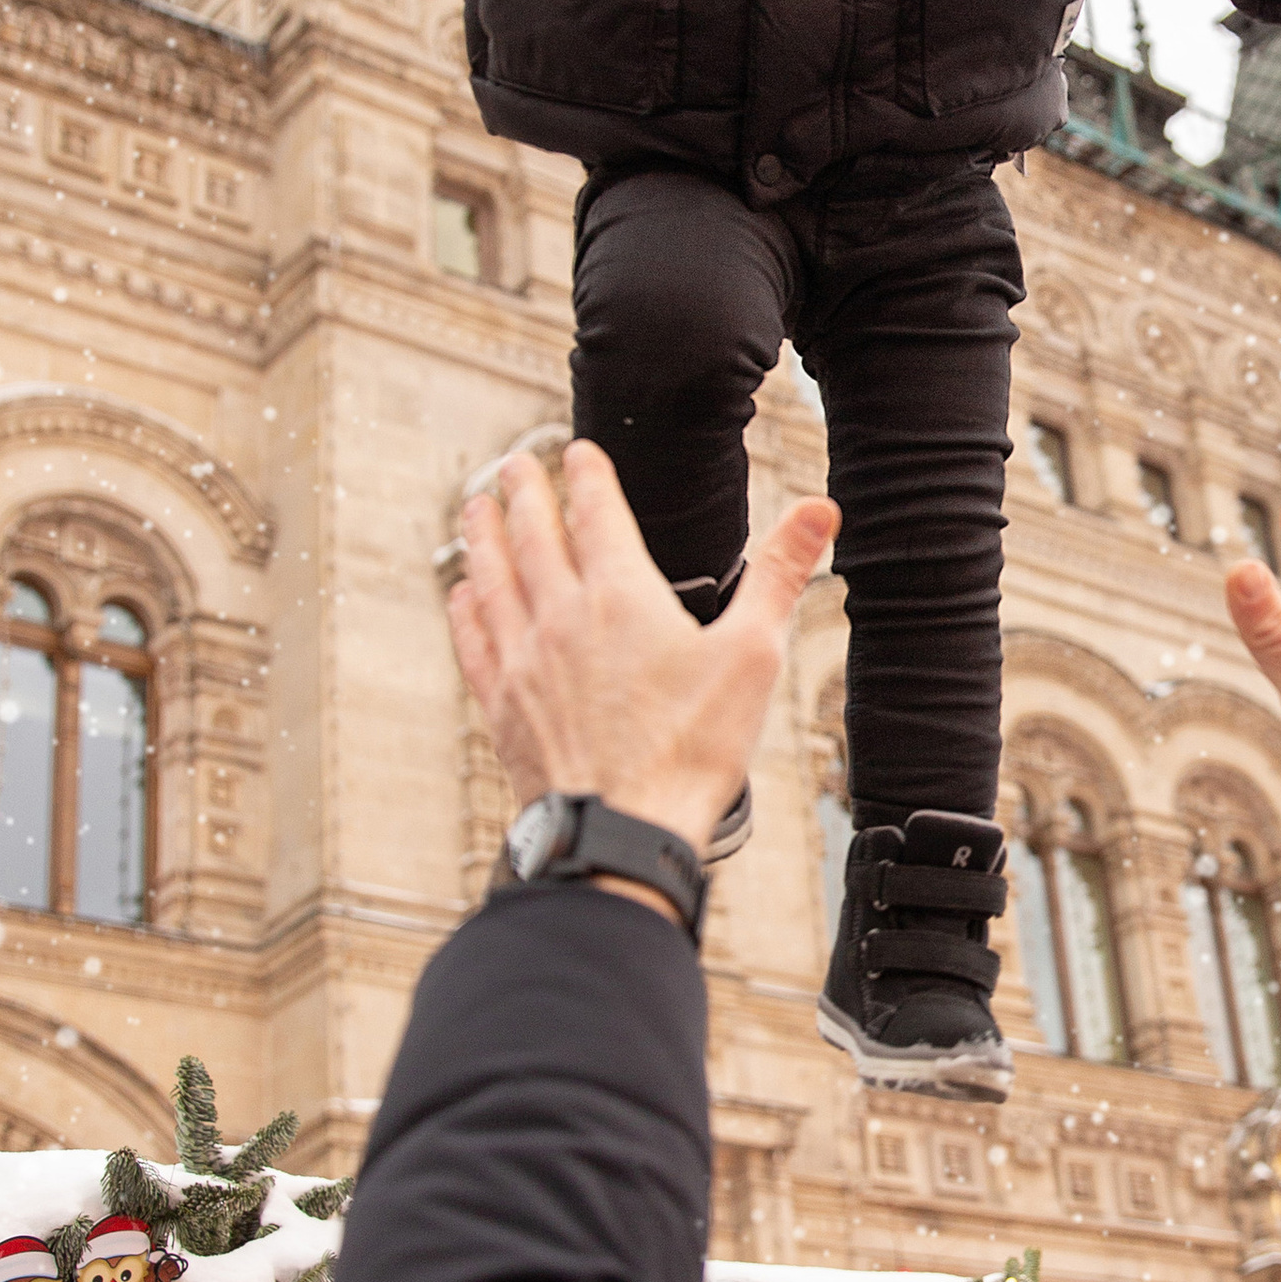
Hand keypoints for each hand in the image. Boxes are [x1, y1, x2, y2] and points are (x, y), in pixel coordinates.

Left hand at [448, 440, 837, 864]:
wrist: (623, 831)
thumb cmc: (692, 750)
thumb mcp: (753, 655)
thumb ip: (780, 573)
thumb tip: (819, 509)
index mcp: (622, 596)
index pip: (595, 512)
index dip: (585, 474)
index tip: (576, 450)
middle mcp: (562, 617)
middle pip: (532, 535)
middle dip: (522, 493)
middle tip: (513, 464)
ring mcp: (523, 661)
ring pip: (492, 579)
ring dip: (482, 536)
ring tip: (474, 508)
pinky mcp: (503, 705)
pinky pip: (473, 641)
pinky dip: (465, 608)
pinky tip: (462, 595)